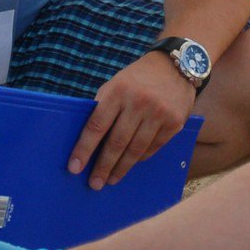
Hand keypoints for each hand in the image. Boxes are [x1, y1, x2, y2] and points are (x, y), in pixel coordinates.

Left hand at [68, 51, 195, 189]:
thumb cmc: (137, 78)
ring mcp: (158, 113)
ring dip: (121, 168)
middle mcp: (139, 103)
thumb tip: (88, 139)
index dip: (84, 149)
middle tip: (94, 183)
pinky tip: (130, 165)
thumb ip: (103, 107)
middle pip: (117, 143)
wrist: (176, 66)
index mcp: (118, 91)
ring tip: (111, 180)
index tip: (74, 167)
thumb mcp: (115, 84)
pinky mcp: (174, 123)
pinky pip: (153, 147)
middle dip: (103, 166)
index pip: (97, 126)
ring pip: (136, 149)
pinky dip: (140, 158)